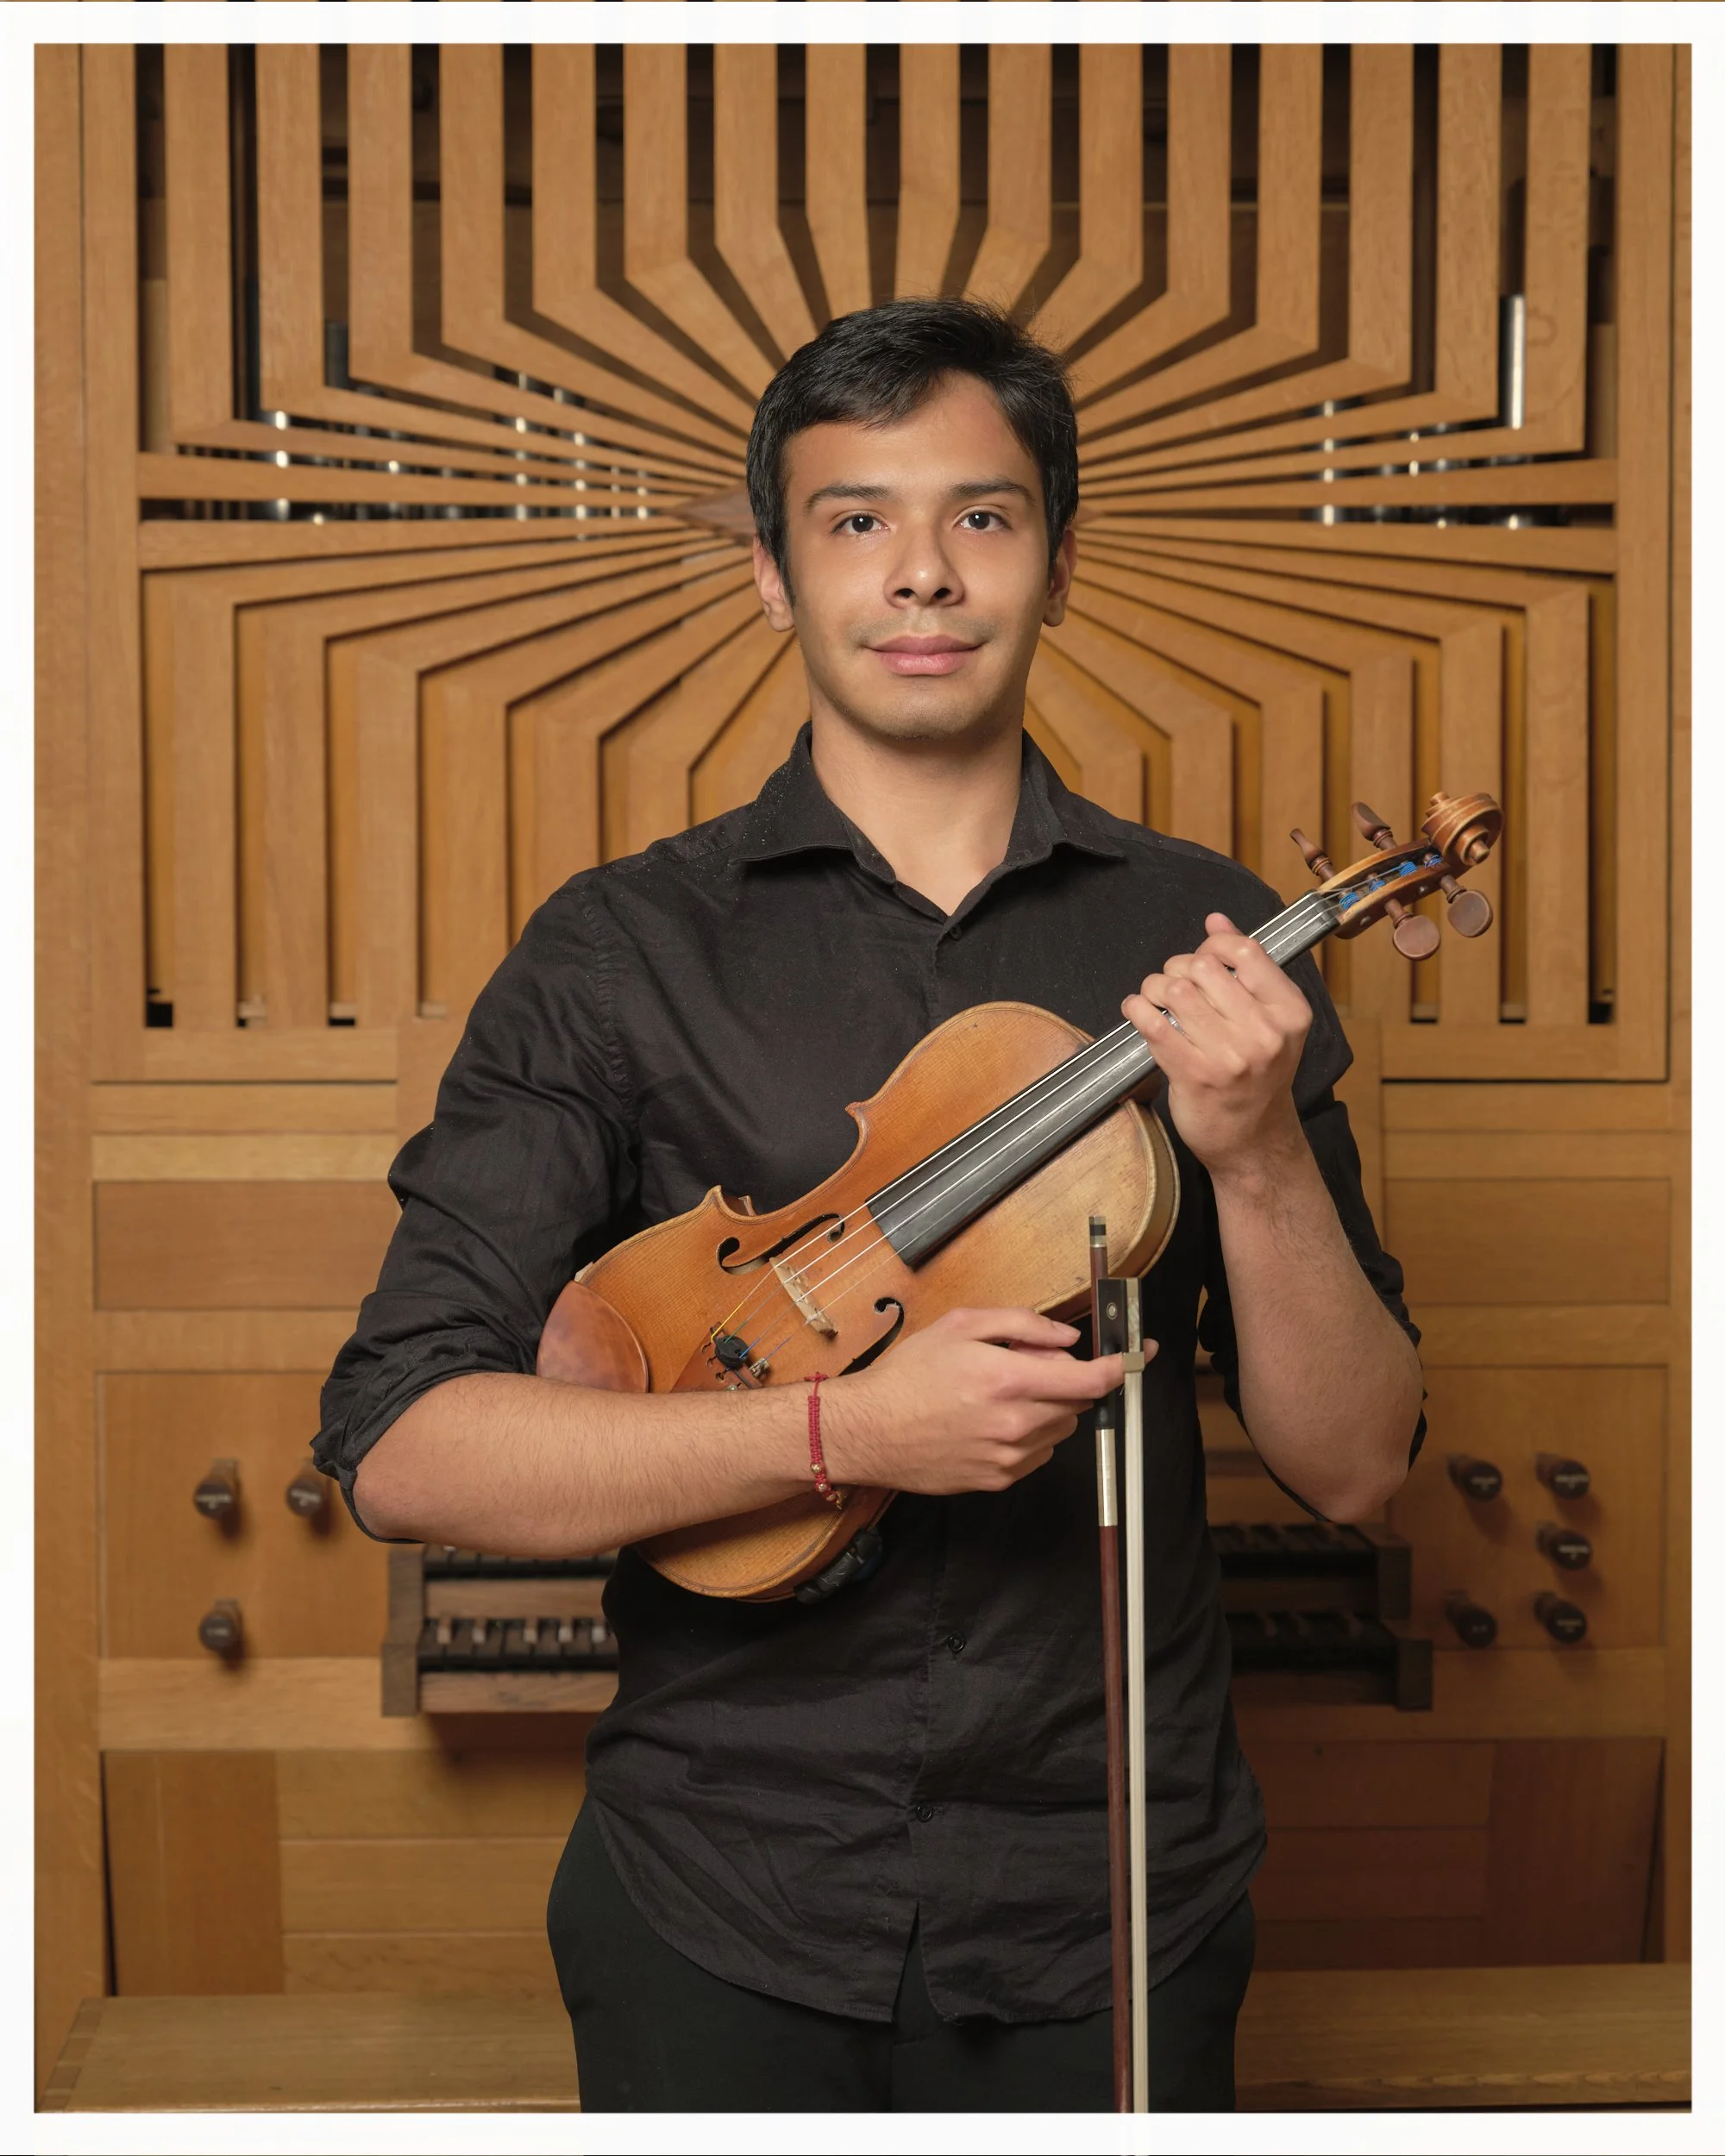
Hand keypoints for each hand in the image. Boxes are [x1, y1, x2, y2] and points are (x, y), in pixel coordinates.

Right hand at [822, 1306, 1145, 1494]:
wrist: (867, 1431)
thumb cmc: (908, 1375)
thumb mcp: (961, 1325)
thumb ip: (1022, 1324)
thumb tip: (1069, 1337)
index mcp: (1010, 1379)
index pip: (1090, 1380)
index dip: (1122, 1366)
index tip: (1139, 1356)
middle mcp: (1016, 1424)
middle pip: (1076, 1404)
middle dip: (1064, 1381)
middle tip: (1024, 1365)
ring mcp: (1008, 1458)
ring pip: (1058, 1430)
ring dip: (1045, 1409)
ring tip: (997, 1395)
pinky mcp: (997, 1480)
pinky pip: (1035, 1455)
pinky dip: (1026, 1436)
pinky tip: (987, 1421)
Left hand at [1120, 912, 1310, 1178]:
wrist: (1253, 1141)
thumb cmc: (1258, 1076)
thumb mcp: (1270, 1020)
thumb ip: (1247, 967)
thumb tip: (1217, 919)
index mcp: (1289, 1012)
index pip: (1244, 951)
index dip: (1213, 944)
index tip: (1202, 957)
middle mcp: (1264, 1032)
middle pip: (1202, 966)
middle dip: (1178, 967)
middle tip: (1174, 985)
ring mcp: (1229, 1055)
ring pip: (1174, 989)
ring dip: (1154, 988)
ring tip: (1156, 1000)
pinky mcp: (1194, 1074)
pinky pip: (1152, 1022)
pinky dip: (1136, 1009)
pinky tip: (1139, 1012)